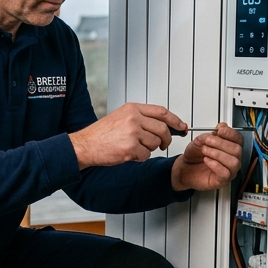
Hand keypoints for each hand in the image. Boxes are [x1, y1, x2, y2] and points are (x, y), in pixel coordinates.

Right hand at [69, 103, 184, 168]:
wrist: (85, 145)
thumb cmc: (102, 133)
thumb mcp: (121, 117)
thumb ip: (141, 118)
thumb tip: (164, 125)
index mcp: (132, 109)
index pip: (162, 112)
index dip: (175, 120)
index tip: (182, 126)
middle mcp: (133, 118)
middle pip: (163, 129)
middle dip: (166, 139)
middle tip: (163, 144)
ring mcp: (132, 133)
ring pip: (155, 143)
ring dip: (149, 149)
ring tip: (135, 148)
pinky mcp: (130, 148)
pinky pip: (146, 155)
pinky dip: (140, 158)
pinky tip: (129, 154)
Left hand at [171, 123, 242, 191]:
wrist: (185, 168)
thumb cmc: (195, 155)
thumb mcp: (200, 140)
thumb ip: (211, 134)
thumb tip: (220, 128)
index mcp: (229, 147)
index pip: (238, 139)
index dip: (230, 133)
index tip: (219, 130)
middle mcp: (232, 159)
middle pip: (237, 150)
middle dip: (221, 143)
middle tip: (208, 142)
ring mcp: (229, 171)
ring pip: (234, 162)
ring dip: (218, 154)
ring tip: (205, 152)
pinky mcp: (223, 181)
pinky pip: (225, 174)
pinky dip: (215, 165)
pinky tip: (207, 161)